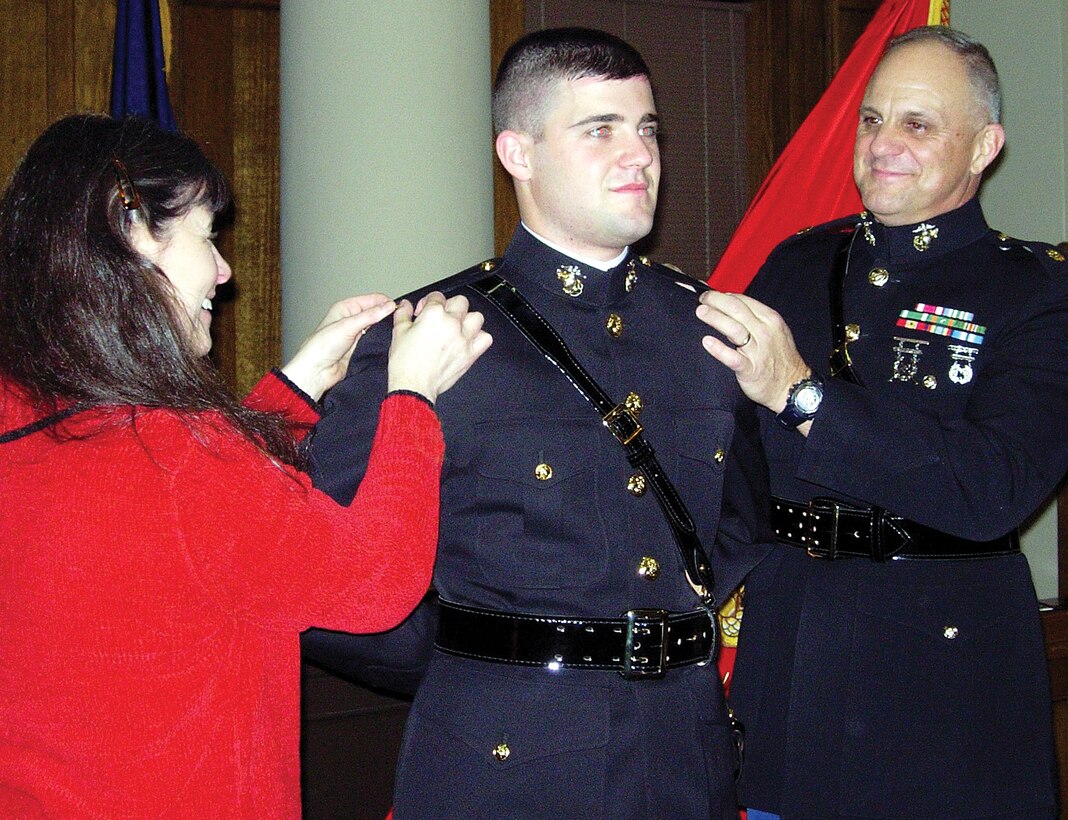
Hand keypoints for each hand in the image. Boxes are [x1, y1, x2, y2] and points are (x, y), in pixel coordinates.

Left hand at [281, 294, 396, 400]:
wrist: (317, 371)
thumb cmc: (321, 347)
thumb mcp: (347, 326)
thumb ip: (370, 315)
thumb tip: (388, 306)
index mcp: (346, 308)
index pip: (371, 300)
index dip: (385, 302)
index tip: (397, 308)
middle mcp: (351, 319)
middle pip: (376, 313)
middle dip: (387, 315)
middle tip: (399, 319)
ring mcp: (357, 334)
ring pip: (377, 327)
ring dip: (385, 328)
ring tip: (396, 329)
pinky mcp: (361, 347)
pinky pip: (375, 340)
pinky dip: (382, 340)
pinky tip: (389, 341)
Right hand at [387, 291, 492, 403]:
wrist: (413, 386)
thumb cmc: (405, 363)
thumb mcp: (398, 332)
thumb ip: (402, 314)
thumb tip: (405, 305)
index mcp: (434, 315)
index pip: (437, 296)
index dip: (428, 302)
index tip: (424, 311)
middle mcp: (452, 324)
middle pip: (460, 302)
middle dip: (449, 306)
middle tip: (440, 316)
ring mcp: (464, 339)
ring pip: (477, 317)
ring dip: (467, 319)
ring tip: (456, 326)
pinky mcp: (470, 354)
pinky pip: (486, 339)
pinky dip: (479, 337)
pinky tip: (468, 340)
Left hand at [696, 290, 810, 412]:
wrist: (793, 387)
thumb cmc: (779, 358)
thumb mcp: (775, 331)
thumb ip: (756, 318)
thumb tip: (730, 305)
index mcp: (770, 319)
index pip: (743, 301)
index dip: (724, 296)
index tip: (711, 296)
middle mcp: (764, 332)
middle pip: (736, 309)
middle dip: (716, 301)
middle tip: (702, 300)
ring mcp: (758, 351)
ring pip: (733, 329)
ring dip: (715, 318)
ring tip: (701, 312)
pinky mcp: (750, 369)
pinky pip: (733, 358)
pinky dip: (719, 349)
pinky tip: (706, 342)